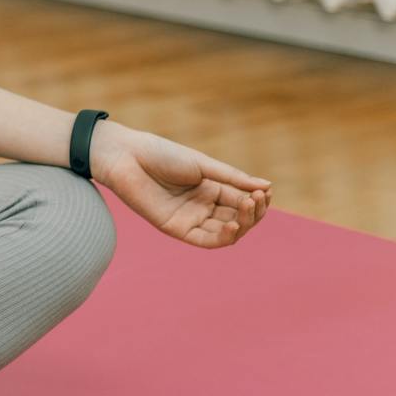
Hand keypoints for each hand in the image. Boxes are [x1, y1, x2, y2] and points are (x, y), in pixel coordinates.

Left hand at [92, 123, 272, 248]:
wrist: (127, 156)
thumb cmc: (162, 154)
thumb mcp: (203, 165)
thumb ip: (233, 178)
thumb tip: (268, 186)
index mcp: (211, 189)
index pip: (243, 202)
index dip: (258, 201)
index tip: (266, 192)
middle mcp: (203, 206)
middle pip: (238, 219)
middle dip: (253, 212)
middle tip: (256, 199)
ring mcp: (190, 218)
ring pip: (226, 233)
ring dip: (243, 224)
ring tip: (247, 207)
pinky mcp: (176, 229)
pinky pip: (206, 240)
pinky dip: (224, 237)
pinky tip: (234, 226)